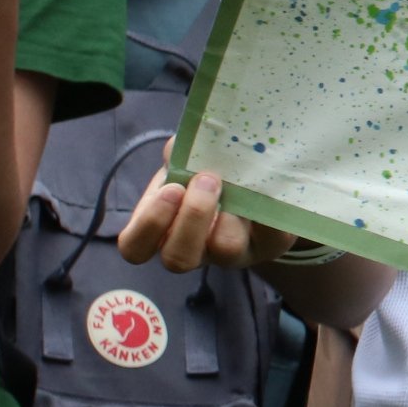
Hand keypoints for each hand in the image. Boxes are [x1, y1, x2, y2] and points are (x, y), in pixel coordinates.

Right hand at [116, 167, 287, 275]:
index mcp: (162, 233)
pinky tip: (269, 186)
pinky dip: (269, 208)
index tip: (171, 189)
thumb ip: (179, 154)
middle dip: (191, 217)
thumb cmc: (206, 175)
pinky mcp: (269, 246)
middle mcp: (195, 252)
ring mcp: (232, 255)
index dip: (148, 224)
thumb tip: (179, 148)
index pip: (135, 248)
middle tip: (206, 179)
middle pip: (179, 258)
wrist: (255, 184)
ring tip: (237, 183)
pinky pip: (272, 236)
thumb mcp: (187, 163)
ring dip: (228, 215)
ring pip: (225, 250)